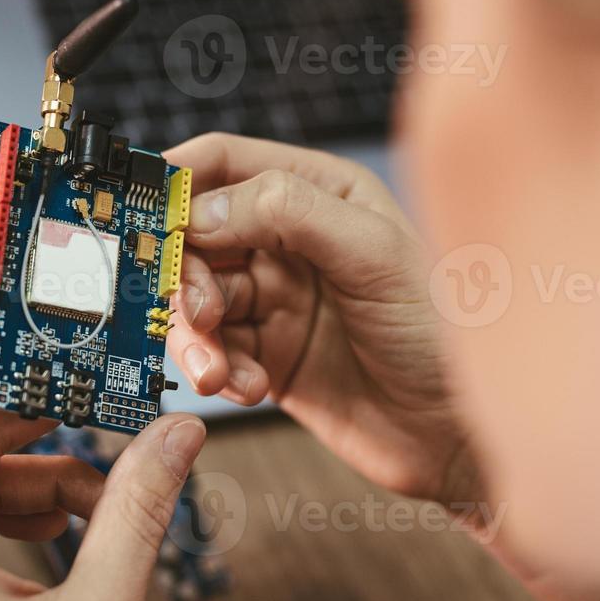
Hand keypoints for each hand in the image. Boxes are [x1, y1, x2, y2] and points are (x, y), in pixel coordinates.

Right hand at [164, 133, 473, 504]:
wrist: (461, 437)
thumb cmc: (445, 333)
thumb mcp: (374, 255)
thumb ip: (289, 214)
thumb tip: (205, 207)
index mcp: (320, 193)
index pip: (225, 164)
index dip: (175, 183)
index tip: (138, 214)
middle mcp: (292, 241)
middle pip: (195, 237)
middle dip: (183, 276)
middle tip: (199, 314)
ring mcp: (278, 301)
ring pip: (195, 300)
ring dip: (193, 336)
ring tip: (218, 370)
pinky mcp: (269, 357)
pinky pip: (212, 353)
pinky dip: (216, 372)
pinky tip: (249, 388)